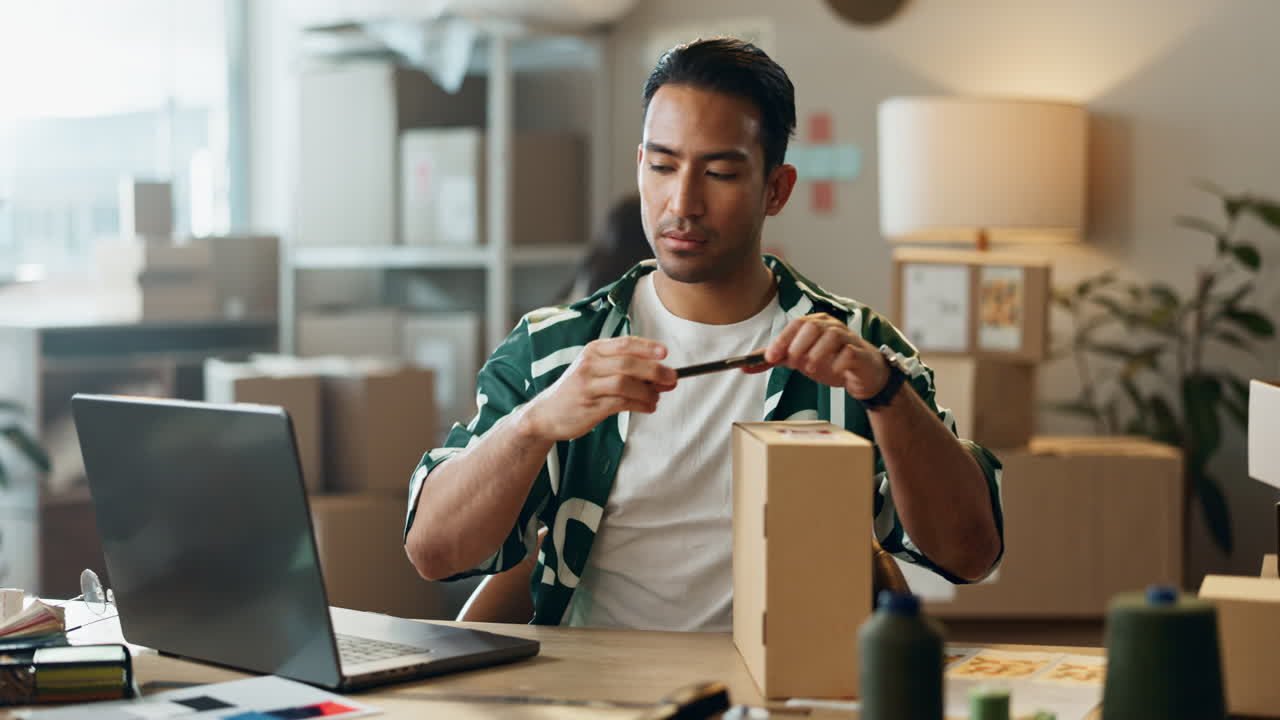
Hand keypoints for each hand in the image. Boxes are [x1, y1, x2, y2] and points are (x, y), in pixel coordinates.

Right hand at [525, 336, 675, 441]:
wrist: (547, 414)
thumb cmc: (578, 390)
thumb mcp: (595, 370)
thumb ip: (625, 369)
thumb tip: (662, 374)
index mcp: (593, 351)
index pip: (625, 343)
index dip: (647, 347)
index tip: (665, 353)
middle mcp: (589, 364)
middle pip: (628, 363)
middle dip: (655, 371)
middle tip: (672, 378)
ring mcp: (588, 385)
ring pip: (626, 383)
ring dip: (648, 391)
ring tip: (656, 398)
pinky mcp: (590, 406)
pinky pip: (621, 403)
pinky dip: (640, 405)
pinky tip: (648, 407)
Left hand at [751, 313, 888, 399]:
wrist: (861, 375)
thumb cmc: (829, 362)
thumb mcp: (798, 360)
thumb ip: (774, 360)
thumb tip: (744, 366)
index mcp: (815, 324)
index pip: (796, 325)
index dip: (782, 340)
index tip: (770, 358)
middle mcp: (832, 326)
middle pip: (812, 327)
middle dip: (798, 346)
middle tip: (794, 363)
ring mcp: (848, 338)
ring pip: (832, 336)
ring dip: (817, 354)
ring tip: (810, 369)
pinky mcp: (860, 353)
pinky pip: (849, 353)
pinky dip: (838, 362)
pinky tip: (833, 371)